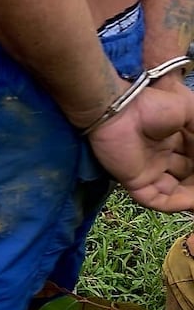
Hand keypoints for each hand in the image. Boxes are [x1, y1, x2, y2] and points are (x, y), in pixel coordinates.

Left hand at [87, 82, 193, 211]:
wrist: (122, 108)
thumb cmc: (155, 105)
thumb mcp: (191, 113)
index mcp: (174, 138)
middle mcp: (162, 155)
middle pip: (188, 175)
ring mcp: (149, 169)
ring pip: (175, 190)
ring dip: (192, 195)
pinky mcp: (135, 181)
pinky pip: (156, 199)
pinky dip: (176, 204)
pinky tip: (193, 203)